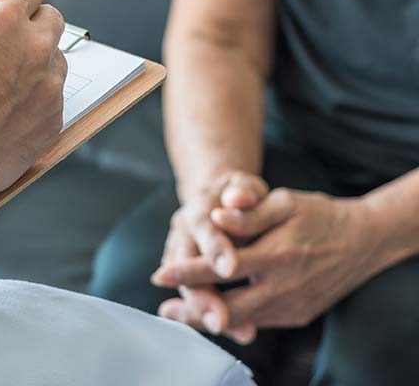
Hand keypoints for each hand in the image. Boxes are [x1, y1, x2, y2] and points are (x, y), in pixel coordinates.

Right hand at [0, 0, 66, 201]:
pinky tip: (9, 107)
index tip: (4, 7)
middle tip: (2, 45)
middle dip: (31, 24)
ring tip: (1, 81)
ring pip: (56, 56)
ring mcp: (49, 85)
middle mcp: (36, 47)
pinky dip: (38, 94)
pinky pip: (55, 93)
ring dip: (37, 60)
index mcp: (5, 18)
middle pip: (51, 18)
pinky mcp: (54, 117)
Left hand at [154, 189, 379, 342]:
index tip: (160, 274)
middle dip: (193, 309)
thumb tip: (217, 216)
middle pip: (228, 307)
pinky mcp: (298, 315)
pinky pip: (260, 320)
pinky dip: (235, 318)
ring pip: (243, 320)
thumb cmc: (318, 215)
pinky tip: (216, 311)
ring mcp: (293, 305)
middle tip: (164, 308)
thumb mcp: (285, 202)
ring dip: (210, 318)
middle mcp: (284, 286)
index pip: (223, 267)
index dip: (189, 272)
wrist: (362, 241)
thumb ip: (250, 212)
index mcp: (278, 254)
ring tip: (180, 313)